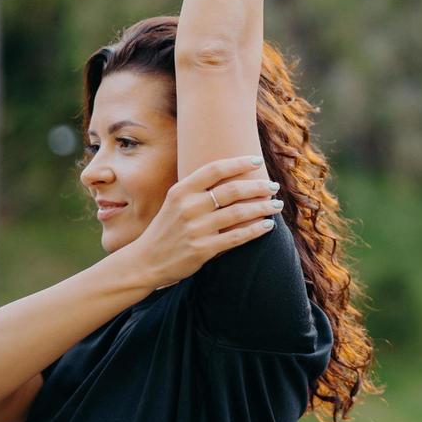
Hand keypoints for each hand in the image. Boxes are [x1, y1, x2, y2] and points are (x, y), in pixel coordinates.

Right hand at [130, 156, 283, 288]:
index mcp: (181, 191)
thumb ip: (197, 189)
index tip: (257, 160)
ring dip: (262, 207)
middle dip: (258, 187)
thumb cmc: (166, 228)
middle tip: (274, 186)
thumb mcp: (174, 202)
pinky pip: (236, 237)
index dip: (239, 163)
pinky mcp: (202, 250)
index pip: (215, 169)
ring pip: (239, 213)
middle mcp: (188, 207)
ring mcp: (195, 229)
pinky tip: (268, 225)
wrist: (145, 261)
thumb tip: (232, 174)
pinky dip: (256, 230)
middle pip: (232, 190)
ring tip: (277, 205)